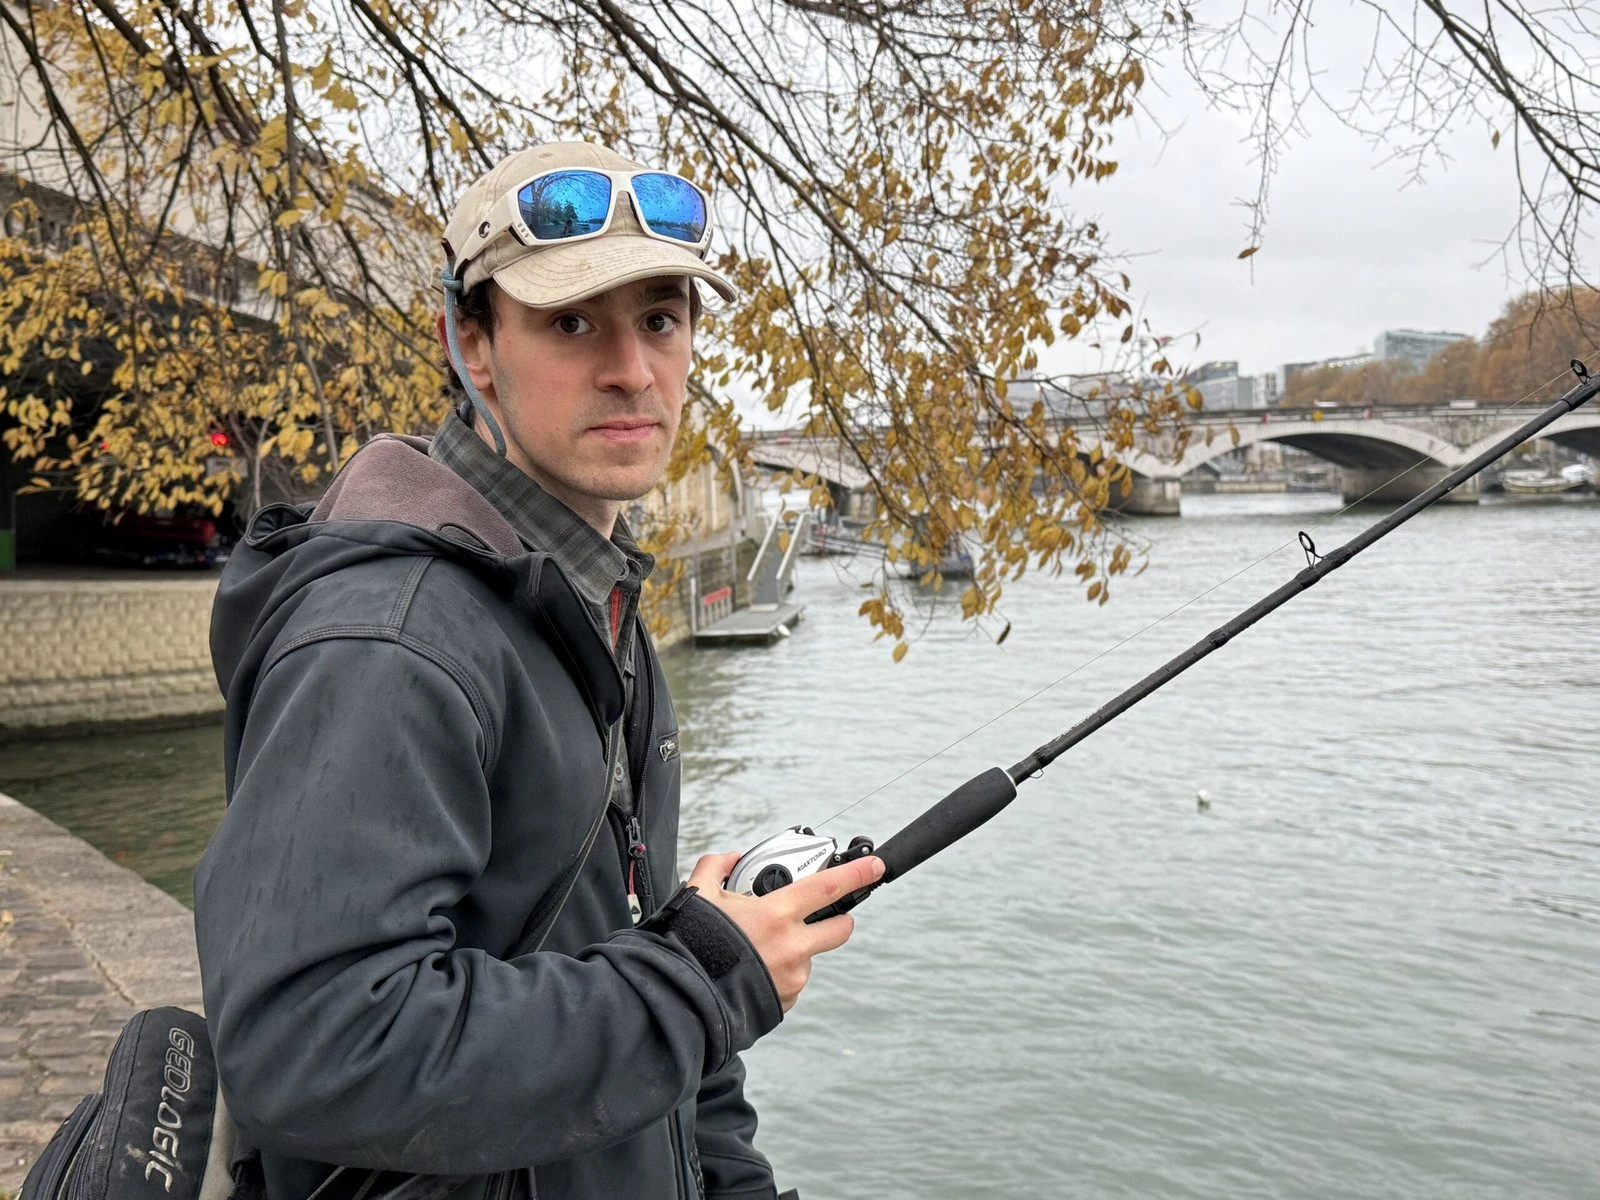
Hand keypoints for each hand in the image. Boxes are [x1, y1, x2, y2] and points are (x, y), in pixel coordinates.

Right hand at [685, 852, 883, 1011]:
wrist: (682, 998)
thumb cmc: (691, 943)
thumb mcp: (698, 894)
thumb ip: (717, 867)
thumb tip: (732, 859)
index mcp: (776, 914)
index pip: (829, 887)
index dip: (857, 874)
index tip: (875, 866)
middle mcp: (793, 946)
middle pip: (841, 927)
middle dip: (839, 918)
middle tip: (821, 915)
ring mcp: (793, 977)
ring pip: (809, 955)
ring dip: (793, 949)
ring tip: (755, 951)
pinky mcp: (787, 1000)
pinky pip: (792, 980)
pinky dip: (778, 973)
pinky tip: (751, 971)